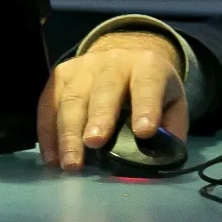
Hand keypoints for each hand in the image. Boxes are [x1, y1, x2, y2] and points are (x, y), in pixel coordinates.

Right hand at [37, 31, 187, 170]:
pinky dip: (48, 133)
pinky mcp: (61, 75)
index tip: (144, 132)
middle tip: (93, 142)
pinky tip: (52, 157)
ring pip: (72, 98)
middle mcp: (114, 61)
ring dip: (68, 132)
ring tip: (70, 162)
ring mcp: (83, 66)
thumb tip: (160, 162)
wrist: (125, 58)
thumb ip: (171, 130)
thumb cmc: (150, 89)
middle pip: (104, 88)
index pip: (147, 84)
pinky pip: (49, 104)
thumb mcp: (172, 103)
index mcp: (147, 66)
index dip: (146, 107)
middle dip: (98, 116)